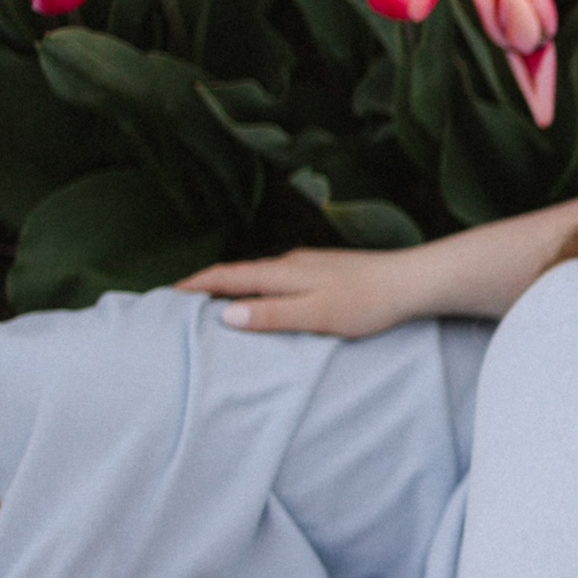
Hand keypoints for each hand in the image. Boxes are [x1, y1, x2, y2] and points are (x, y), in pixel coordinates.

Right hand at [176, 246, 428, 336]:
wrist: (414, 281)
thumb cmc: (368, 301)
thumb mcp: (317, 315)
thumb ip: (272, 315)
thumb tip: (225, 315)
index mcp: (282, 272)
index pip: (226, 276)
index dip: (193, 286)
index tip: (163, 296)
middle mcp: (290, 262)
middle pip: (237, 273)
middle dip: (204, 285)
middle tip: (175, 302)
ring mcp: (308, 265)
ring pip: (258, 275)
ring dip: (230, 286)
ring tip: (210, 303)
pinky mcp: (324, 271)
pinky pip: (278, 279)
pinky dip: (257, 288)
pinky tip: (262, 299)